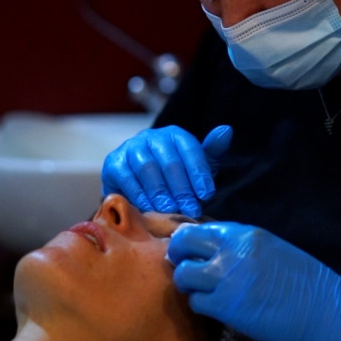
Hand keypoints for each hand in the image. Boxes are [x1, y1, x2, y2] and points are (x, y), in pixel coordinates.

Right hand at [100, 125, 232, 216]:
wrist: (140, 193)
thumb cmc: (174, 181)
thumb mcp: (196, 168)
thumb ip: (212, 153)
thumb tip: (226, 130)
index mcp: (174, 135)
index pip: (189, 148)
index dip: (199, 171)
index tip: (208, 194)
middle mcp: (151, 137)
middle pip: (169, 160)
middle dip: (182, 187)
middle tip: (190, 208)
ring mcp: (130, 148)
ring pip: (147, 167)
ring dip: (160, 191)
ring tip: (170, 210)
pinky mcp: (113, 163)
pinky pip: (126, 177)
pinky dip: (138, 194)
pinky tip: (149, 208)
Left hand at [168, 222, 340, 340]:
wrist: (327, 311)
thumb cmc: (306, 282)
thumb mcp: (272, 250)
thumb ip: (241, 246)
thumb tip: (211, 250)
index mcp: (245, 234)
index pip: (199, 229)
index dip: (188, 242)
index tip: (189, 253)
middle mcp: (231, 250)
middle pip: (183, 244)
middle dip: (179, 257)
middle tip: (187, 270)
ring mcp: (226, 278)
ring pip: (184, 275)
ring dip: (189, 285)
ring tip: (203, 292)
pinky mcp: (226, 307)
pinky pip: (197, 302)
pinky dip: (202, 305)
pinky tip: (217, 308)